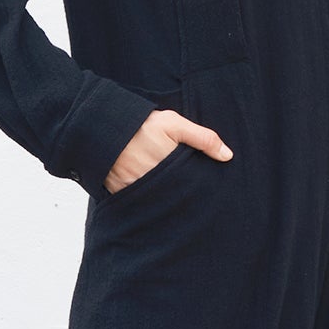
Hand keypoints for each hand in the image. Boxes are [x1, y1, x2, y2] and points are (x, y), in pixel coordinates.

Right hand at [103, 110, 232, 194]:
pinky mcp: (118, 193)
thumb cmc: (141, 124)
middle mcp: (152, 185)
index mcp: (169, 170)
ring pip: (155, 203)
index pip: (189, 189)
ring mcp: (134, 191)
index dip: (196, 192)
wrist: (100, 126)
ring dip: (162, 202)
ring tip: (170, 199)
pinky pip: (135, 203)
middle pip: (173, 199)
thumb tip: (228, 156)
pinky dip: (142, 203)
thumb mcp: (174, 124)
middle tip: (187, 199)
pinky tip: (149, 199)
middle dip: (180, 199)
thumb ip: (203, 139)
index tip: (203, 193)